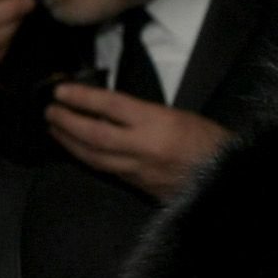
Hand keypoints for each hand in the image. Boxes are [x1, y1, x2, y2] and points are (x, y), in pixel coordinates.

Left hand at [46, 84, 229, 200]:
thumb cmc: (210, 141)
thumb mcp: (181, 116)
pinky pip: (106, 170)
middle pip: (93, 134)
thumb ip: (145, 114)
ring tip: (54, 129)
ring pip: (93, 156)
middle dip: (67, 121)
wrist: (228, 178)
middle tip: (50, 110)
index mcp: (157, 124)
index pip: (110, 106)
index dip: (82, 97)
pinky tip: (77, 150)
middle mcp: (143, 148)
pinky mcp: (139, 187)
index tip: (61, 91)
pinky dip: (86, 158)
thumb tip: (110, 109)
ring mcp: (138, 171)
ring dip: (69, 142)